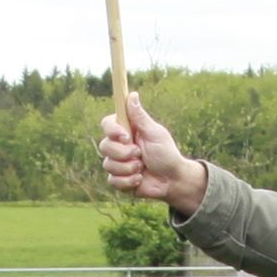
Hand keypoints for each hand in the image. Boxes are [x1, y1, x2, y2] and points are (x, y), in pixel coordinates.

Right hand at [99, 98, 203, 212]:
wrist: (172, 181)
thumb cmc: (166, 154)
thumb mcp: (154, 133)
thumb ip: (140, 117)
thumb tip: (132, 94)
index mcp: (127, 131)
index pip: (107, 124)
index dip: (112, 130)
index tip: (125, 136)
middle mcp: (119, 146)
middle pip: (104, 146)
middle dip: (123, 153)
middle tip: (140, 154)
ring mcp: (118, 163)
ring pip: (108, 164)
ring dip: (128, 168)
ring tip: (142, 168)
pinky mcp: (119, 179)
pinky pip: (112, 180)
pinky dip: (128, 181)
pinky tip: (140, 179)